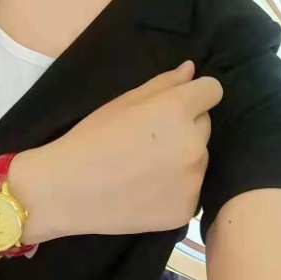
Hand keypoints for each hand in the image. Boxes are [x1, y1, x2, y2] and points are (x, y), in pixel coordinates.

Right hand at [43, 61, 223, 236]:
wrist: (67, 190)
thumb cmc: (92, 137)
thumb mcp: (125, 101)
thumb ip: (164, 83)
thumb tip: (191, 70)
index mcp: (177, 109)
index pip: (213, 90)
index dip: (197, 94)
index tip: (179, 104)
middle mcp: (193, 142)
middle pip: (204, 125)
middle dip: (186, 126)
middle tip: (150, 139)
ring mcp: (193, 179)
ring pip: (199, 157)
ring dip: (183, 157)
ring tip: (145, 167)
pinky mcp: (187, 209)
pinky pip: (191, 189)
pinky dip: (176, 188)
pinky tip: (147, 190)